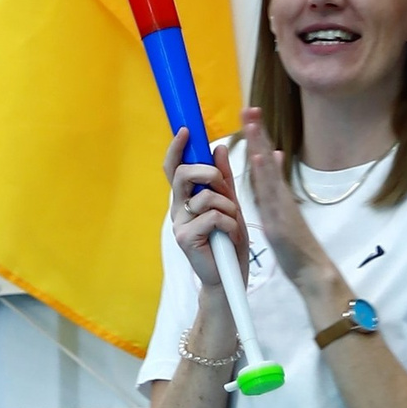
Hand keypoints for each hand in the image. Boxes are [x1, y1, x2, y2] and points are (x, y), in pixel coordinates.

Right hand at [164, 129, 248, 299]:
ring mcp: (179, 223)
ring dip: (228, 208)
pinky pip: (213, 217)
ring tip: (232, 225)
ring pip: (206, 197)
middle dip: (209, 174)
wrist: (229, 276)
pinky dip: (230, 225)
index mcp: (186, 198)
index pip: (174, 168)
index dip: (177, 148)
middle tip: (223, 187)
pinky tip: (230, 237)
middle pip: (184, 174)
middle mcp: (178, 208)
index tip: (187, 131)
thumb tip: (218, 149)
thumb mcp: (230, 205)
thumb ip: (222, 179)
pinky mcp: (185, 238)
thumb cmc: (228, 241)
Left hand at [235, 111, 340, 319]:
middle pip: (266, 158)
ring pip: (268, 170)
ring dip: (260, 145)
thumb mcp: (281, 211)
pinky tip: (261, 158)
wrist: (311, 269)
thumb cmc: (294, 245)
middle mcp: (279, 195)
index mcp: (276, 195)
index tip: (249, 114)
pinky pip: (273, 194)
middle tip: (250, 107)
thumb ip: (274, 187)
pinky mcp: (282, 219)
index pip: (263, 161)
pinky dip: (267, 174)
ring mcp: (282, 205)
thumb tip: (273, 157)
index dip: (257, 137)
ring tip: (253, 122)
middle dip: (258, 132)